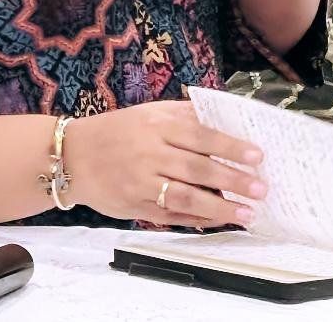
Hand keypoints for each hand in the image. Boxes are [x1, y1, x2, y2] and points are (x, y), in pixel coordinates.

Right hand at [63, 101, 265, 227]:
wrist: (71, 156)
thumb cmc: (118, 131)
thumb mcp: (149, 113)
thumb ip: (184, 116)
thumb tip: (225, 120)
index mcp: (156, 125)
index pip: (200, 135)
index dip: (230, 146)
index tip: (257, 156)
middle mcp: (149, 154)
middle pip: (197, 169)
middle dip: (232, 180)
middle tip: (261, 189)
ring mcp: (141, 183)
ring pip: (185, 197)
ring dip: (219, 207)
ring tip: (247, 213)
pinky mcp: (135, 207)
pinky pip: (171, 216)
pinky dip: (197, 219)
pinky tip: (219, 221)